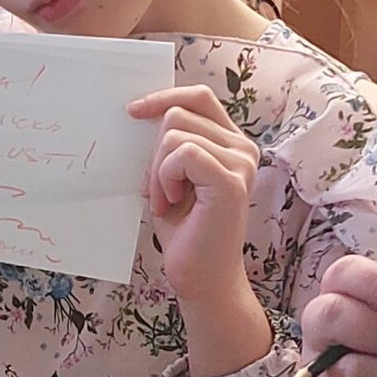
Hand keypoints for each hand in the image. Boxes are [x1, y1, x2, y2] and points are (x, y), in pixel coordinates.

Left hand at [131, 85, 269, 375]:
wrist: (201, 278)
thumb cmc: (185, 231)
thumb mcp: (172, 177)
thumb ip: (170, 145)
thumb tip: (143, 113)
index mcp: (232, 143)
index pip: (199, 97)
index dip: (164, 97)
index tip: (133, 111)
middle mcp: (243, 148)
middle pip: (179, 114)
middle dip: (155, 153)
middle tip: (161, 192)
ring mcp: (241, 162)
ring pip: (176, 134)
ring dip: (158, 170)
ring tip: (169, 202)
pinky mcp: (230, 180)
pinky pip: (182, 153)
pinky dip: (165, 178)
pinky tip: (172, 204)